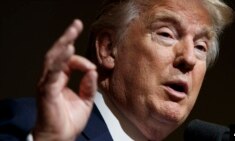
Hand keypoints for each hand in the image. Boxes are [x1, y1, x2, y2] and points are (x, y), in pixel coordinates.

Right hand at [33, 19, 96, 140]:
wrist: (60, 137)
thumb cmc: (69, 120)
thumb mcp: (86, 100)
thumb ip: (89, 85)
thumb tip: (93, 70)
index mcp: (61, 79)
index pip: (69, 62)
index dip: (81, 60)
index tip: (92, 68)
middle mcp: (53, 78)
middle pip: (58, 54)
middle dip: (67, 38)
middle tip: (76, 25)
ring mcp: (48, 83)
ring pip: (53, 58)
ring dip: (63, 44)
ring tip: (71, 31)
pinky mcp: (47, 90)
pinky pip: (52, 73)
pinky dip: (59, 61)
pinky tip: (66, 50)